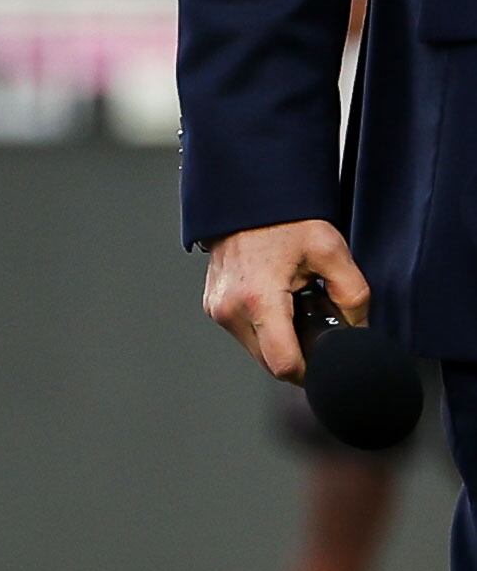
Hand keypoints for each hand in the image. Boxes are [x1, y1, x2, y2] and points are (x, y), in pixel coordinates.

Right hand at [203, 219, 368, 382]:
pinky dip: (265, 329)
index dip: (310, 371)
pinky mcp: (213, 307)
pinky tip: (278, 303)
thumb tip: (358, 330)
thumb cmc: (284, 220)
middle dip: (297, 354)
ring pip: (256, 352)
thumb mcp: (331, 251)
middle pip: (270, 363)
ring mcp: (218, 309)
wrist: (247, 199)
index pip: (284, 365)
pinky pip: (244, 334)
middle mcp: (231, 310)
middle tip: (316, 325)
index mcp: (258, 299)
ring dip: (280, 342)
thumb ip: (354, 295)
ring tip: (296, 309)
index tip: (325, 362)